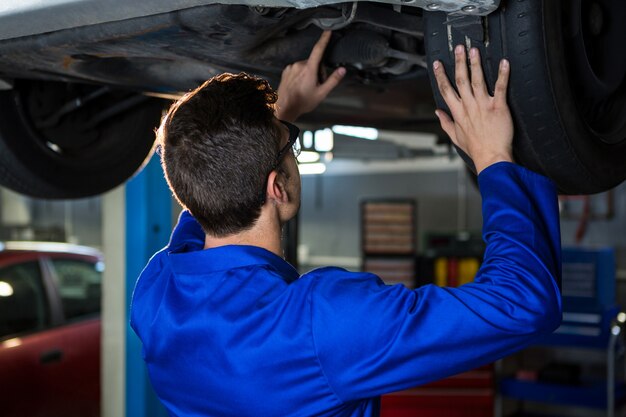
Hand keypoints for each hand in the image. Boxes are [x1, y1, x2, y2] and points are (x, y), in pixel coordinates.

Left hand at [276, 31, 345, 121]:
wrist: (284, 107)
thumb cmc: (303, 102)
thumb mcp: (321, 93)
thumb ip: (333, 80)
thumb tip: (342, 70)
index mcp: (309, 69)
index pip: (318, 50)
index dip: (324, 39)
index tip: (328, 31)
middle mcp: (299, 65)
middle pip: (314, 62)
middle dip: (318, 71)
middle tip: (317, 86)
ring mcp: (291, 67)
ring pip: (306, 66)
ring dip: (309, 74)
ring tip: (307, 88)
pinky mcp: (286, 70)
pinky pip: (297, 69)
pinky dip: (301, 75)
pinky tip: (300, 86)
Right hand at [433, 45, 513, 173]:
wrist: (491, 157)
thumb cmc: (475, 149)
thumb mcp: (455, 137)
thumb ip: (445, 122)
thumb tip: (437, 112)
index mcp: (457, 113)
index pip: (446, 90)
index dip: (440, 75)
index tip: (437, 64)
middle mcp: (468, 106)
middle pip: (461, 80)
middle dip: (458, 62)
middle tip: (458, 48)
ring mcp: (483, 106)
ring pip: (477, 80)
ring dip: (475, 64)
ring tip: (474, 51)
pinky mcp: (498, 107)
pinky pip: (500, 88)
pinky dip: (503, 74)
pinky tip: (504, 63)